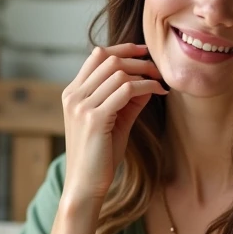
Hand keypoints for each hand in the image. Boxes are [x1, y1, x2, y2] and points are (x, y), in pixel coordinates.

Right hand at [62, 44, 167, 205]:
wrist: (85, 185)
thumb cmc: (100, 157)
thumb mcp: (114, 122)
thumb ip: (126, 101)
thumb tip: (146, 82)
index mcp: (72, 93)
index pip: (96, 55)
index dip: (122, 48)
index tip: (144, 51)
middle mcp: (73, 96)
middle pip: (109, 59)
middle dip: (138, 60)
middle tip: (158, 70)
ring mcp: (81, 106)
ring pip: (118, 72)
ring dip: (145, 73)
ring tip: (160, 82)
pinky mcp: (94, 118)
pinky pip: (126, 90)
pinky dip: (146, 86)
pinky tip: (158, 92)